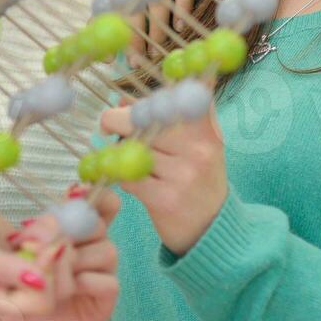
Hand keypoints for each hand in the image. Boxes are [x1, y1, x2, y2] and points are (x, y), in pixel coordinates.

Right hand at [0, 191, 120, 320]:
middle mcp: (15, 293)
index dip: (50, 275)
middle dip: (57, 256)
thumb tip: (40, 280)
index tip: (48, 245)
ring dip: (58, 241)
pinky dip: (54, 232)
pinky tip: (43, 219)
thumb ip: (5, 269)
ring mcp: (23, 273)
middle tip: (48, 229)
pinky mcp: (28, 254)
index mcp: (0, 303)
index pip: (42, 303)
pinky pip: (54, 248)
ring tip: (41, 223)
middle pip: (58, 287)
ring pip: (61, 267)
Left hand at [99, 0, 221, 67]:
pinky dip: (182, 8)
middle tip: (137, 63)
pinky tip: (180, 27)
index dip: (108, 32)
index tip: (108, 60)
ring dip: (157, 28)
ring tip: (157, 52)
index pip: (108, 4)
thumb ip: (115, 7)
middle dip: (133, 37)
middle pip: (131, 6)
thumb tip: (103, 48)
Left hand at [100, 100, 226, 255]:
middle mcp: (198, 148)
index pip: (176, 96)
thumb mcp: (196, 141)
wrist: (212, 226)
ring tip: (125, 157)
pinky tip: (130, 178)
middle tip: (107, 126)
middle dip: (116, 119)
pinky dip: (121, 175)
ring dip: (119, 152)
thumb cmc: (198, 176)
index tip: (127, 94)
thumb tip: (123, 99)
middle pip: (141, 118)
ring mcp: (183, 175)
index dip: (149, 94)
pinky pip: (128, 177)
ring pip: (131, 148)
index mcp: (205, 129)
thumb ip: (166, 116)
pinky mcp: (165, 199)